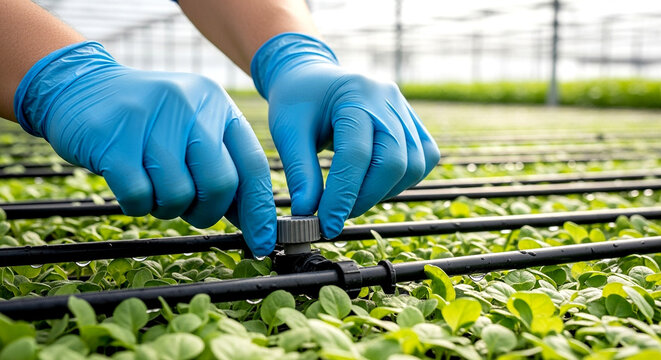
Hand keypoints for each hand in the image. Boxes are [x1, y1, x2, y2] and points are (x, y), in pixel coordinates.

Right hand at [14, 41, 275, 255]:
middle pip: (220, 184)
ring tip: (152, 186)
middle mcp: (191, 105)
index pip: (253, 165)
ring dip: (165, 207)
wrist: (81, 87)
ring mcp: (152, 118)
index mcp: (218, 106)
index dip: (260, 210)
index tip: (262, 243)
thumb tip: (253, 222)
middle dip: (206, 212)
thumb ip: (222, 169)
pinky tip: (129, 184)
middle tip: (188, 209)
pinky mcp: (114, 137)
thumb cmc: (147, 122)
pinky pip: (139, 196)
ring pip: (178, 195)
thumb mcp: (192, 131)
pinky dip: (136, 205)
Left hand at [251, 33, 439, 237]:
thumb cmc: (298, 102)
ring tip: (352, 199)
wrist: (313, 77)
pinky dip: (402, 180)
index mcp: (353, 95)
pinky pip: (424, 159)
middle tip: (337, 214)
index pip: (356, 154)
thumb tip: (307, 214)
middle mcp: (386, 99)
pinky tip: (374, 184)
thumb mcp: (288, 132)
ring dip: (384, 192)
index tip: (326, 225)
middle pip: (393, 161)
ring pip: (414, 165)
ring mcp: (404, 109)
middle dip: (365, 198)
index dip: (343, 196)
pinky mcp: (413, 122)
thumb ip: (300, 173)